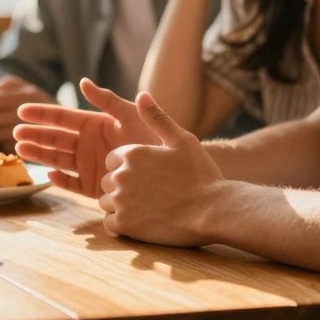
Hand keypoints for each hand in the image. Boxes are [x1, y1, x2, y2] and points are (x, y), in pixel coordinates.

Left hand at [0, 75, 53, 150]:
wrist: (71, 121)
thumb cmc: (41, 102)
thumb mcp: (28, 86)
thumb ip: (10, 84)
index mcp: (30, 94)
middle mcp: (36, 111)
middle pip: (1, 117)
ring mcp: (41, 131)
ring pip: (7, 133)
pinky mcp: (42, 149)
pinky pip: (16, 146)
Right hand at [13, 78, 158, 197]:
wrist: (172, 170)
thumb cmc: (154, 137)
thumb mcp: (131, 115)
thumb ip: (108, 100)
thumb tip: (83, 82)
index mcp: (94, 124)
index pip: (62, 117)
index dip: (42, 114)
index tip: (22, 111)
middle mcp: (87, 144)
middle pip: (55, 138)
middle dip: (35, 135)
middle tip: (15, 133)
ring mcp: (88, 165)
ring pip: (58, 159)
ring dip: (39, 154)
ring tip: (20, 150)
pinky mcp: (93, 186)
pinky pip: (72, 183)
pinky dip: (60, 180)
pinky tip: (49, 175)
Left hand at [98, 93, 224, 246]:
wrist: (213, 210)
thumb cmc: (200, 174)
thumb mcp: (182, 139)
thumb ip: (157, 117)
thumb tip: (141, 95)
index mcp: (131, 154)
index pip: (112, 160)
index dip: (127, 168)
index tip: (146, 176)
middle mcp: (121, 175)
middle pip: (107, 181)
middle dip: (122, 187)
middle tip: (149, 194)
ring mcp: (121, 201)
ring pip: (106, 202)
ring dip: (120, 206)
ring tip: (147, 208)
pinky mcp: (124, 224)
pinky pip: (109, 223)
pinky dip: (121, 224)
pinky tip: (141, 222)